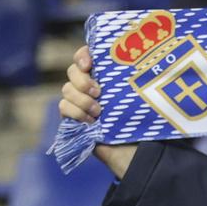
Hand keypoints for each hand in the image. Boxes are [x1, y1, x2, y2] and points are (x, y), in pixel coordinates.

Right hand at [59, 46, 137, 178]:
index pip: (85, 55)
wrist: (134, 150)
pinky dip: (75, 112)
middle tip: (98, 91)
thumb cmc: (141, 120)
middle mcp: (90, 85)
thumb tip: (143, 57)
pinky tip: (90, 121)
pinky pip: (63, 107)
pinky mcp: (73, 118)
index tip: (89, 64)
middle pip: (73, 70)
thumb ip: (135, 77)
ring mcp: (80, 102)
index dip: (82, 56)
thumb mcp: (141, 95)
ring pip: (66, 89)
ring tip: (99, 112)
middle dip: (82, 80)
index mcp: (104, 74)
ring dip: (81, 99)